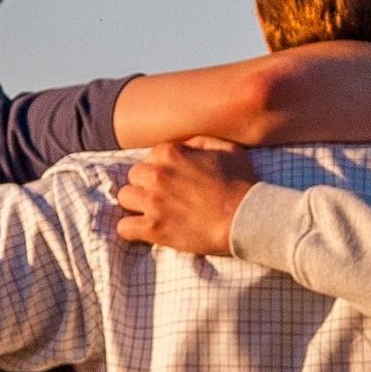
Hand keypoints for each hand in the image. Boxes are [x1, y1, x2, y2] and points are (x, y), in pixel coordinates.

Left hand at [115, 140, 257, 256]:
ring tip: (153, 211)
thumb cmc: (241, 182)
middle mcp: (156, 175)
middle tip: (164, 196)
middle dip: (146, 184)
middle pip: (134, 176)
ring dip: (137, 204)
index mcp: (171, 153)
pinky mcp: (153, 229)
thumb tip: (183, 146)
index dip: (162, 168)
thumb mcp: (226, 148)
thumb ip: (199, 141)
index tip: (173, 179)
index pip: (150, 157)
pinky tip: (144, 229)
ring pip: (125, 198)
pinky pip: (123, 228)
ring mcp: (152, 202)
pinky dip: (131, 229)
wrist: (247, 218)